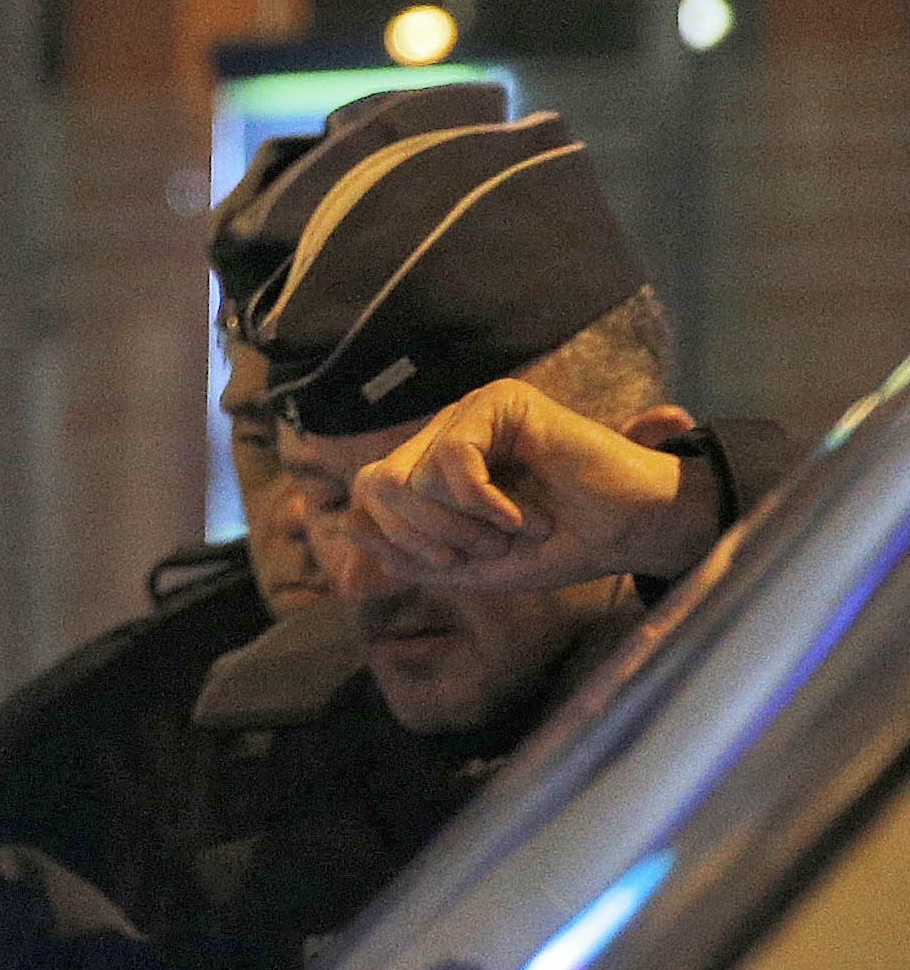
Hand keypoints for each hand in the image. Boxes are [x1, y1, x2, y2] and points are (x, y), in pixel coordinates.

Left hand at [325, 379, 723, 599]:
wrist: (623, 533)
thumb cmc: (550, 547)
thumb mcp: (461, 567)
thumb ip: (402, 559)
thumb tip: (345, 558)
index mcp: (427, 467)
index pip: (364, 498)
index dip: (393, 543)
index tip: (450, 563)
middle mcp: (443, 434)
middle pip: (376, 486)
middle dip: (424, 537)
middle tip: (486, 549)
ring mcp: (471, 413)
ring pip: (413, 478)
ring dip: (462, 525)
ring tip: (512, 529)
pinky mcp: (502, 402)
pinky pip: (452, 458)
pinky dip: (482, 502)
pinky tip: (521, 516)